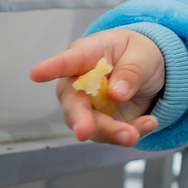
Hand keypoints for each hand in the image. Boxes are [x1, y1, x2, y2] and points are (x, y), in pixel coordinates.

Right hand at [30, 28, 165, 146]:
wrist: (152, 71)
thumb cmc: (138, 53)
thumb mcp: (142, 55)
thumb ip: (131, 71)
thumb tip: (117, 93)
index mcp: (87, 54)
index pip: (68, 60)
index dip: (52, 67)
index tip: (36, 73)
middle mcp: (79, 82)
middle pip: (73, 103)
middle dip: (79, 119)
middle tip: (85, 132)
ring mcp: (88, 106)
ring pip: (91, 125)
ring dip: (112, 133)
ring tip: (133, 134)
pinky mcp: (102, 123)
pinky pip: (111, 133)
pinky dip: (130, 132)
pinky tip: (149, 123)